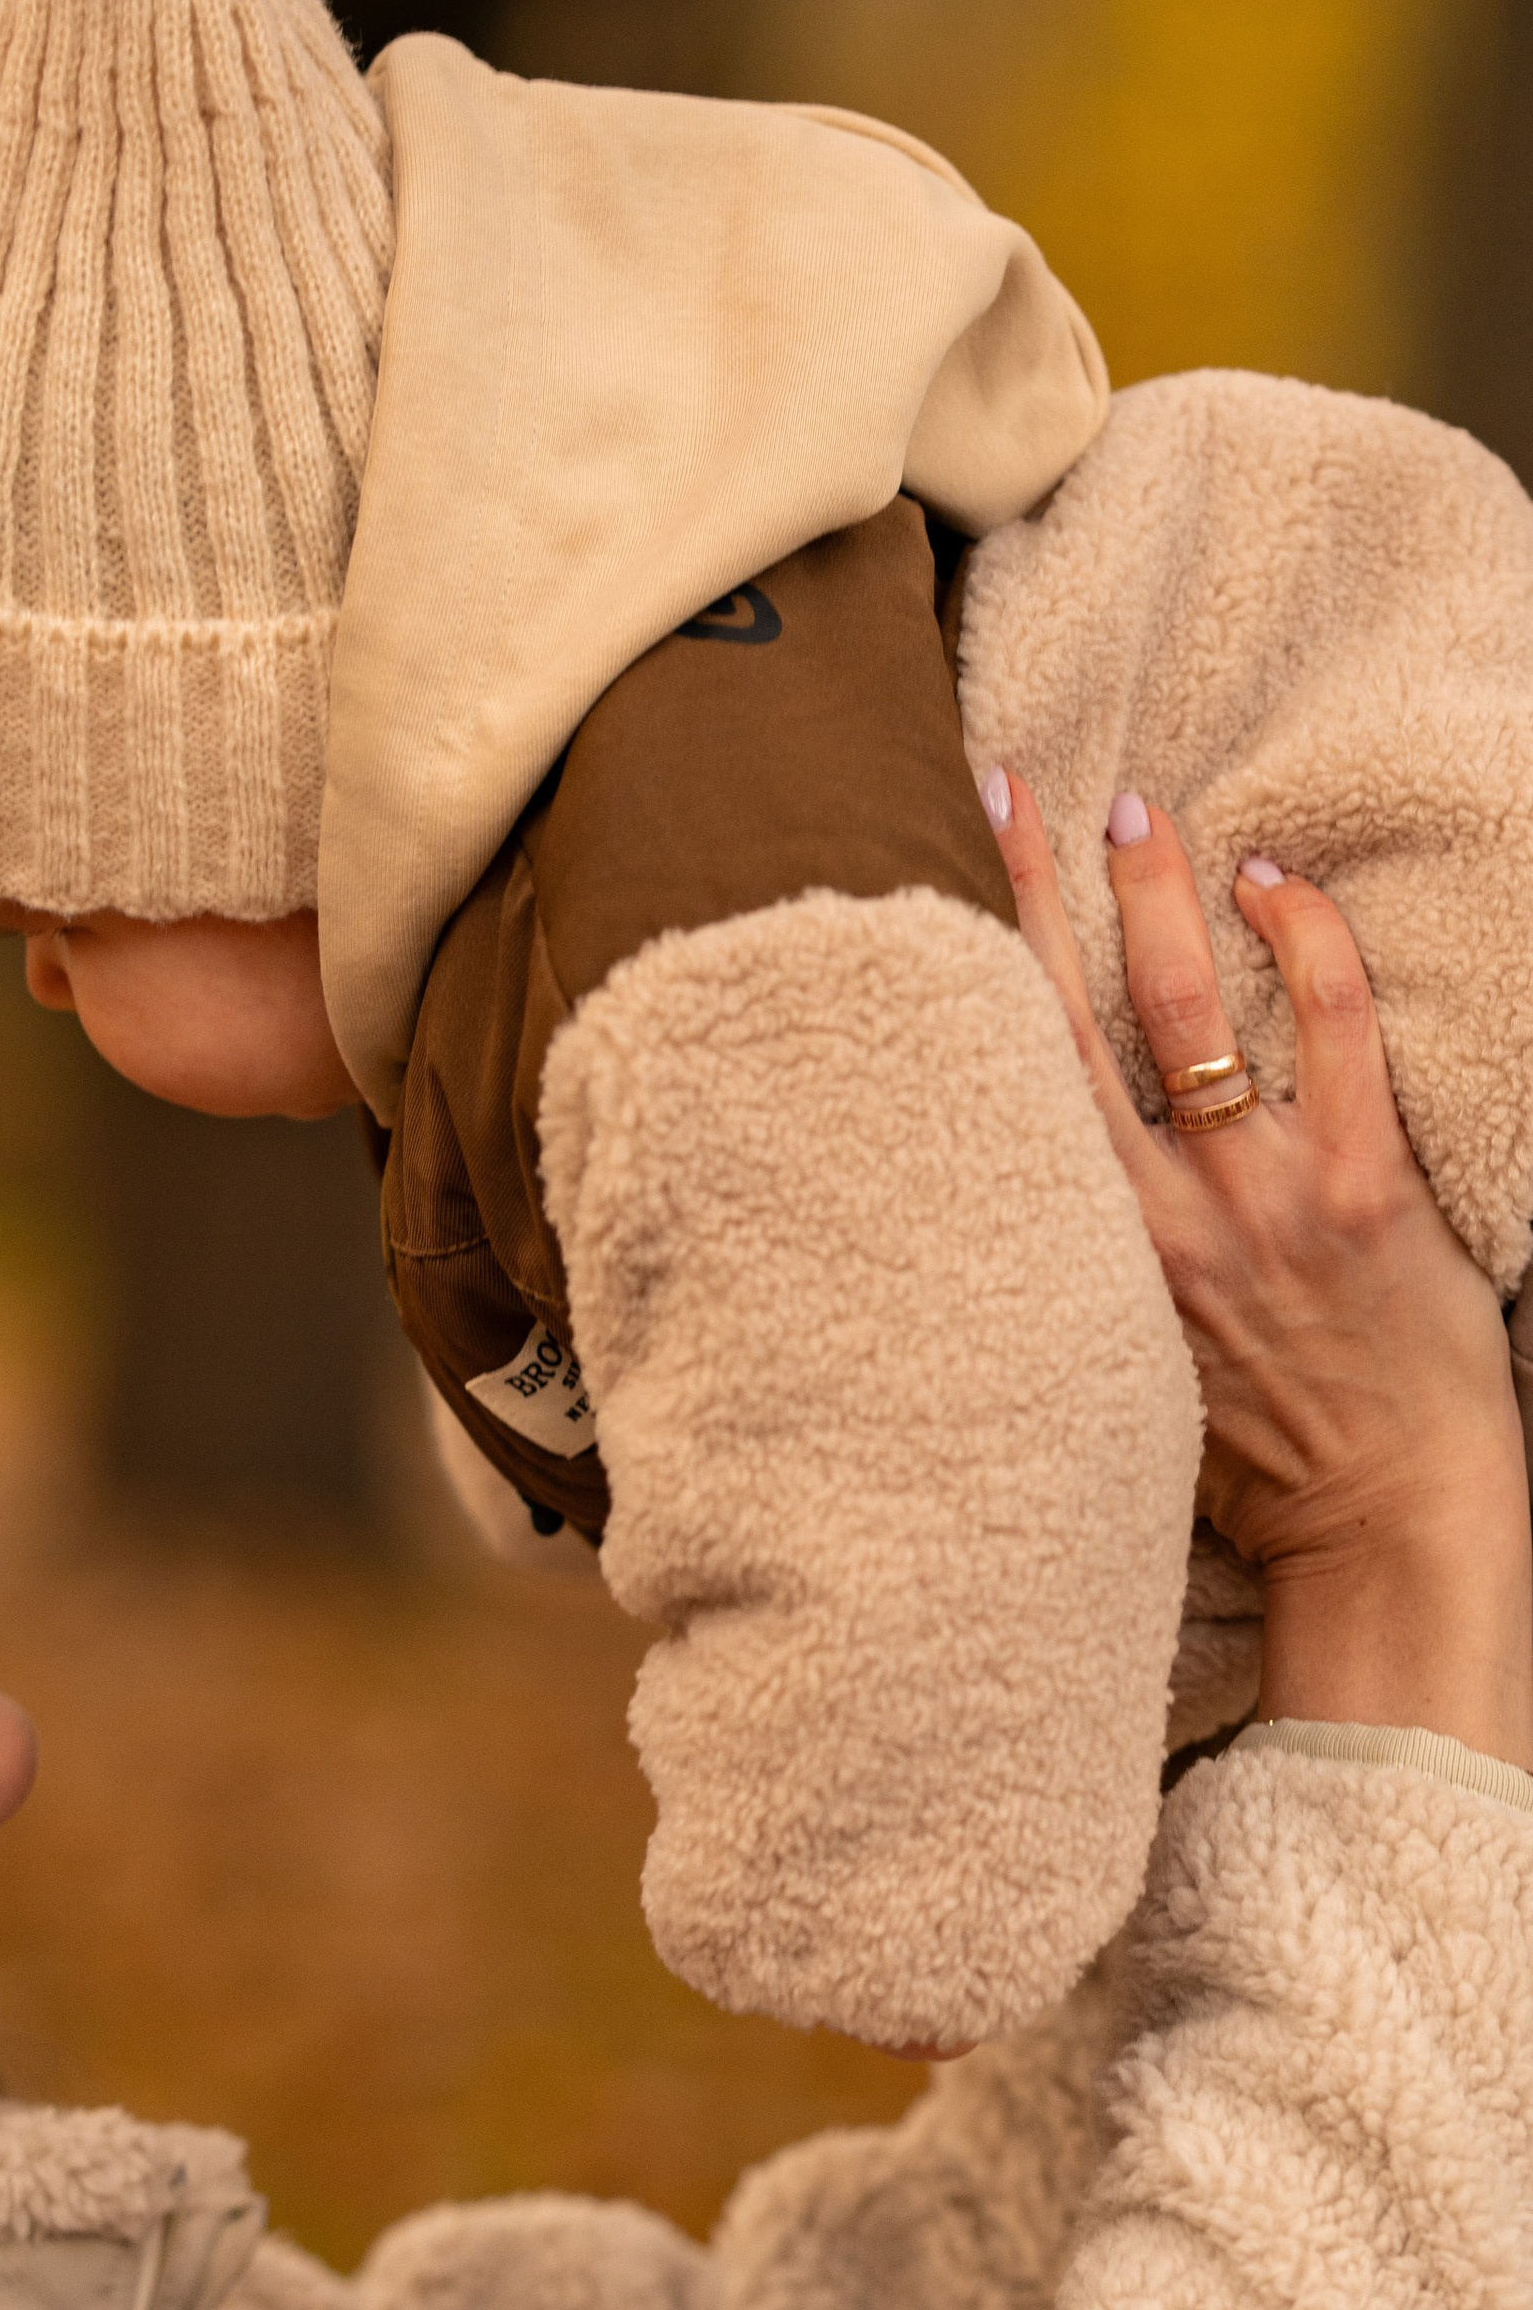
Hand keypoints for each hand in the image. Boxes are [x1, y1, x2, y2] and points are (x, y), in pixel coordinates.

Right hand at [984, 771, 1532, 1770]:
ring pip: (1186, 1012)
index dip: (964, 986)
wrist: (1380, 1512)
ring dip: (1158, 896)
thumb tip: (1013, 1204)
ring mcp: (1256, 1199)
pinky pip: (1333, 1031)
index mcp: (1086, 1258)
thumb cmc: (1252, 1450)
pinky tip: (1278, 882)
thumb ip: (1073, 1273)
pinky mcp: (1362, 1190)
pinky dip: (1305, 940)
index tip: (929, 900)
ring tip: (1141, 819)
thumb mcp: (1121, 1362)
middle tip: (1017, 797)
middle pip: (1068, 1025)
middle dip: (1038, 899)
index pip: (1006, 1095)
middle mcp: (1153, 1220)